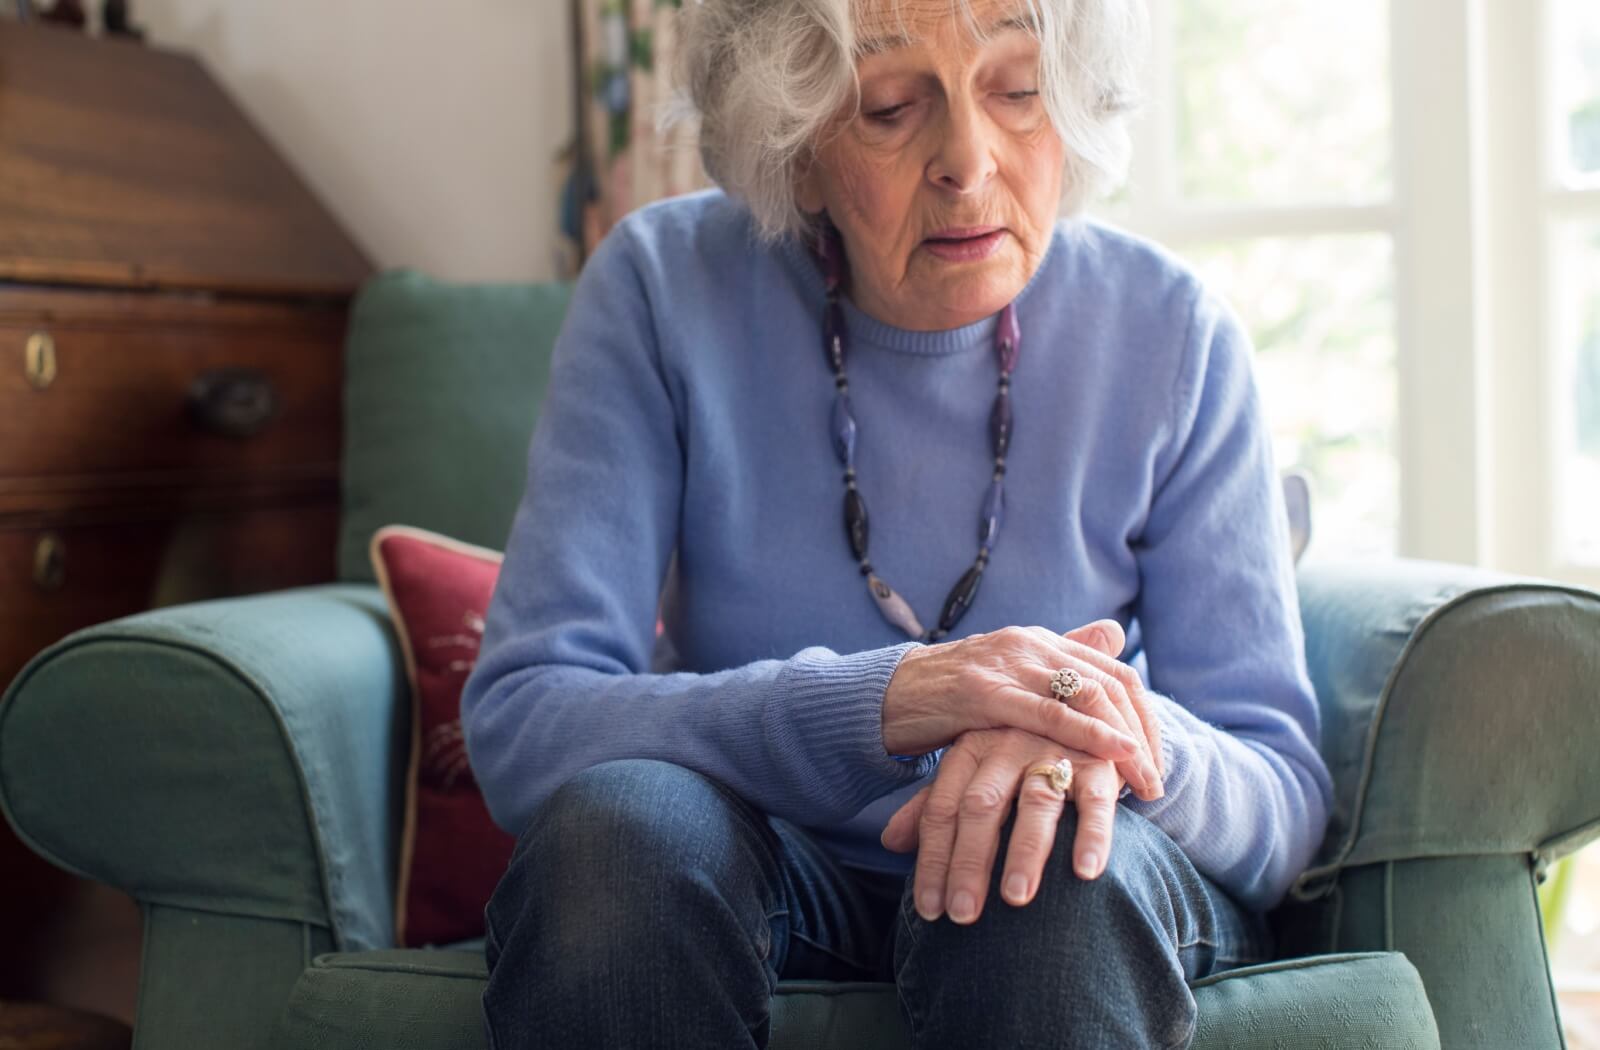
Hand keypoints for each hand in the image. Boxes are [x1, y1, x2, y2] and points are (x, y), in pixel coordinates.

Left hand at [880, 726, 1123, 923]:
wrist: (1080, 714)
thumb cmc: (1017, 760)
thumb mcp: (972, 774)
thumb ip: (934, 806)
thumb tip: (890, 842)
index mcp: (969, 749)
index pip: (941, 808)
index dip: (932, 860)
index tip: (929, 909)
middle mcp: (1007, 746)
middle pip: (981, 806)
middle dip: (969, 863)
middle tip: (963, 915)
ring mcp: (1053, 750)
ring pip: (1035, 804)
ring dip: (1025, 853)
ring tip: (1015, 899)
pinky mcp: (1098, 761)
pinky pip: (1094, 800)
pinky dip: (1091, 835)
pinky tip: (1084, 872)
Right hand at [881, 621, 1165, 799]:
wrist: (882, 697)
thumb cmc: (946, 700)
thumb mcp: (1006, 682)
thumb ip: (1056, 665)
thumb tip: (1113, 633)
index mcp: (1039, 642)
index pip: (1112, 672)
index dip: (1144, 716)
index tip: (1156, 761)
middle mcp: (1030, 644)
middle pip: (1110, 683)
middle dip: (1144, 734)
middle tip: (1158, 781)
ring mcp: (1008, 664)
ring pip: (1089, 694)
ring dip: (1126, 741)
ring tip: (1146, 783)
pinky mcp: (983, 692)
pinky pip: (1048, 713)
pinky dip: (1088, 735)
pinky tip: (1113, 759)